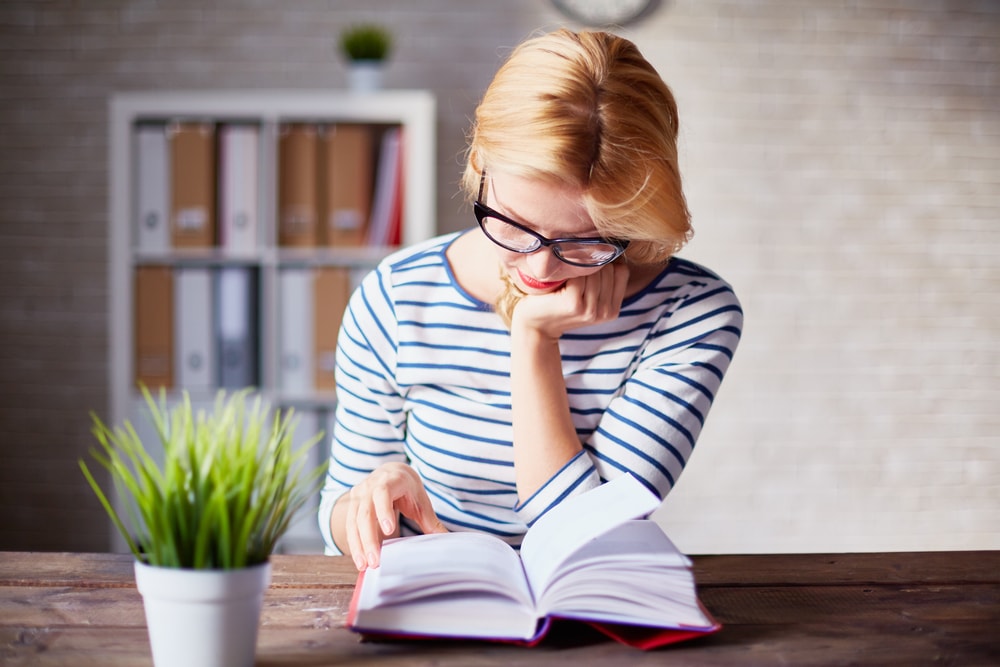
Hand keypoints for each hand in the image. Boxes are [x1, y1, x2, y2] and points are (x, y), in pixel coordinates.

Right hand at [339, 462, 446, 569]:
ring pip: (354, 521)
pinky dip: (354, 544)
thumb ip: (431, 522)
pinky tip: (360, 560)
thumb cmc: (408, 489)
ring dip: (358, 545)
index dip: (384, 510)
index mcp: (391, 480)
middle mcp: (370, 485)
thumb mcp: (421, 502)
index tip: (388, 530)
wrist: (391, 473)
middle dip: (369, 538)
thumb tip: (448, 542)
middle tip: (375, 560)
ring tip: (364, 565)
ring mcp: (359, 495)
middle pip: (366, 512)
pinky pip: (350, 526)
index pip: (383, 493)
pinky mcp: (352, 505)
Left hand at [512, 262, 629, 338]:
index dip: (605, 264)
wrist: (536, 325)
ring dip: (578, 268)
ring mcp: (591, 310)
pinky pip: (578, 275)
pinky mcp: (574, 304)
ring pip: (594, 271)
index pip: (622, 271)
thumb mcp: (589, 295)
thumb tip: (613, 246)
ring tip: (566, 278)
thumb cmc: (561, 301)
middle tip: (573, 276)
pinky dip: (568, 272)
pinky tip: (559, 281)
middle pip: (608, 269)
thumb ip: (605, 279)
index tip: (587, 269)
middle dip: (590, 265)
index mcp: (613, 310)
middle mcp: (605, 312)